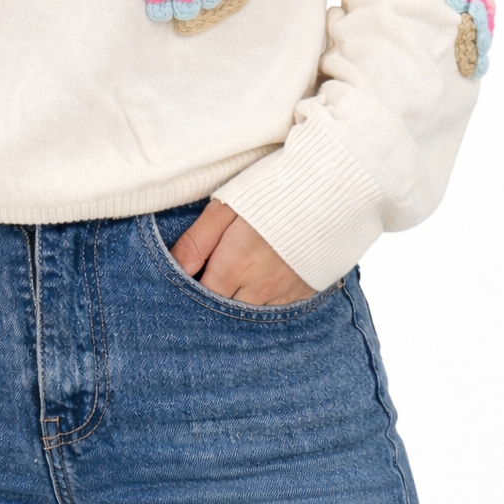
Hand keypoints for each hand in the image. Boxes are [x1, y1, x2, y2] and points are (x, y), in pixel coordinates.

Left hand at [169, 199, 314, 305]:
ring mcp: (284, 294)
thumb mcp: (225, 207)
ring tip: (239, 277)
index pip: (201, 298)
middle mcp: (258, 289)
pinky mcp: (305, 292)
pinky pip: (278, 310)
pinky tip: (263, 280)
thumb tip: (174, 268)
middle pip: (225, 312)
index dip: (191, 290)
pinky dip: (266, 300)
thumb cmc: (272, 191)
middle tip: (214, 276)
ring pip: (252, 314)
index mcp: (233, 268)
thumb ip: (197, 241)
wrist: (328, 190)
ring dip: (241, 301)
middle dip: (215, 300)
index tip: (191, 276)